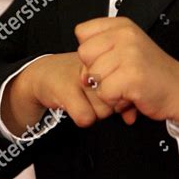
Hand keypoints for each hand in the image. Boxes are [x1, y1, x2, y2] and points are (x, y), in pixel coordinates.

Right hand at [6, 52, 133, 133]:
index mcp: (112, 59)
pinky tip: (72, 103)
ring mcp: (82, 75)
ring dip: (94, 111)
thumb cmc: (80, 78)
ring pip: (103, 112)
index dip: (122, 98)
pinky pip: (85, 117)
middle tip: (92, 95)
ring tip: (82, 97)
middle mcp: (99, 64)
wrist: (46, 72)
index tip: (109, 93)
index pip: (130, 89)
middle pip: (117, 103)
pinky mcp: (66, 88)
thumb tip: (131, 118)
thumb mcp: (103, 84)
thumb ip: (122, 98)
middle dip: (109, 105)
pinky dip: (80, 116)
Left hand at [75, 17, 178, 128]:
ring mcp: (129, 53)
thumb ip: (100, 51)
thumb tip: (82, 74)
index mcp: (122, 25)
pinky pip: (104, 92)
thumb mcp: (127, 48)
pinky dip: (114, 100)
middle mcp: (125, 35)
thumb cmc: (150, 71)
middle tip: (116, 75)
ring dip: (106, 88)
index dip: (90, 50)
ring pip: (93, 76)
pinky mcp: (132, 75)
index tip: (107, 58)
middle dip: (95, 71)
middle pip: (84, 54)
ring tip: (124, 85)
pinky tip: (128, 94)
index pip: (82, 32)